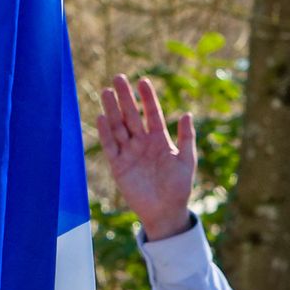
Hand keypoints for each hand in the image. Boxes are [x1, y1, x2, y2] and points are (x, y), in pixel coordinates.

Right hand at [97, 74, 198, 242]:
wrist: (165, 212)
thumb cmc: (179, 187)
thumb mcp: (187, 161)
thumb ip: (186, 137)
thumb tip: (186, 113)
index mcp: (159, 140)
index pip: (152, 113)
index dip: (147, 98)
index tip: (143, 81)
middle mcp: (142, 143)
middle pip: (131, 116)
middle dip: (125, 97)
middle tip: (118, 77)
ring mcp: (129, 154)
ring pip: (118, 127)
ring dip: (112, 110)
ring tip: (107, 92)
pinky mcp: (118, 167)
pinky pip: (110, 147)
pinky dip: (105, 133)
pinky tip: (102, 117)